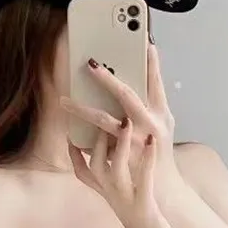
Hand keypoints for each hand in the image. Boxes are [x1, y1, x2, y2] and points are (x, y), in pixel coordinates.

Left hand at [61, 46, 181, 199]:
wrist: (163, 187)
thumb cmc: (160, 151)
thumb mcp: (164, 122)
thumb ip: (152, 98)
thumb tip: (140, 67)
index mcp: (162, 114)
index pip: (154, 82)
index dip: (149, 62)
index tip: (141, 40)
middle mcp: (150, 127)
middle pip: (126, 96)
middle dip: (107, 78)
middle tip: (90, 64)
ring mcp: (135, 144)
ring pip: (105, 121)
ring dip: (82, 108)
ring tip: (64, 101)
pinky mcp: (121, 161)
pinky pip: (96, 147)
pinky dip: (80, 139)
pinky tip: (66, 131)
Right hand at [68, 120, 178, 227]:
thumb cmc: (142, 219)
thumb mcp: (123, 197)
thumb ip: (116, 177)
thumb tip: (115, 151)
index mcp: (105, 191)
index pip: (82, 169)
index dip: (74, 150)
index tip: (70, 128)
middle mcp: (110, 194)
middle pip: (94, 164)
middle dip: (95, 137)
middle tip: (98, 109)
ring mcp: (125, 200)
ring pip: (115, 169)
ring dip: (119, 144)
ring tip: (125, 120)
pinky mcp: (144, 206)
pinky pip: (142, 180)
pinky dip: (146, 160)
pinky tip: (152, 142)